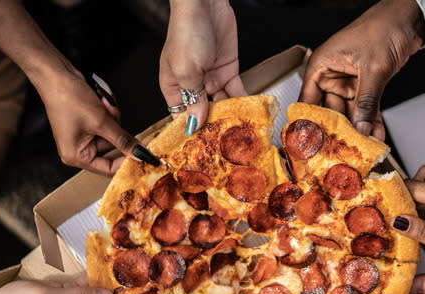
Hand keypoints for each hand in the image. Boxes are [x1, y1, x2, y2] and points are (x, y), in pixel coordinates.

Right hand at [38, 69, 135, 174]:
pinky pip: (106, 122)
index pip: (107, 168)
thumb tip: (138, 153)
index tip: (141, 154)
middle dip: (115, 127)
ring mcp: (82, 135)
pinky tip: (102, 100)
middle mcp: (77, 148)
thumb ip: (123, 139)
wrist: (57, 75)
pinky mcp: (87, 122)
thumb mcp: (101, 122)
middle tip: (111, 113)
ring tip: (103, 104)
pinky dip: (108, 111)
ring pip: (112, 131)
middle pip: (112, 145)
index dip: (125, 160)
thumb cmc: (67, 98)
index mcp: (76, 155)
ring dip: (112, 116)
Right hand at [160, 0, 246, 134]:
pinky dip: (244, 102)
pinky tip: (250, 115)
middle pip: (204, 113)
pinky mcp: (228, 70)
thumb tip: (193, 125)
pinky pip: (237, 91)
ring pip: (223, 104)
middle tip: (226, 147)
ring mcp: (211, 78)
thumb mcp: (187, 71)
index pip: (182, 117)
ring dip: (231, 117)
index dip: (191, 132)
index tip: (201, 149)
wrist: (205, 3)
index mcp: (174, 87)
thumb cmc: (187, 32)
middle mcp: (193, 85)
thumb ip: (193, 99)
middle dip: (214, 128)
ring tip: (240, 135)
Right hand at [300, 0, 424, 139]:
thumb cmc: (383, 28)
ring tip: (364, 147)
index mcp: (321, 65)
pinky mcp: (365, 84)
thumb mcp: (373, 69)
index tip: (314, 144)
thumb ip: (366, 102)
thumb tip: (360, 128)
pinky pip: (365, 107)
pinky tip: (376, 135)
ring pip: (349, 112)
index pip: (307, 100)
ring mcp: (348, 81)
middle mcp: (331, 74)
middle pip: (329, 111)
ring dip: (358, 128)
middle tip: (343, 152)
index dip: (309, 123)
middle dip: (339, 131)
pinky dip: (371, 120)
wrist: (408, 18)